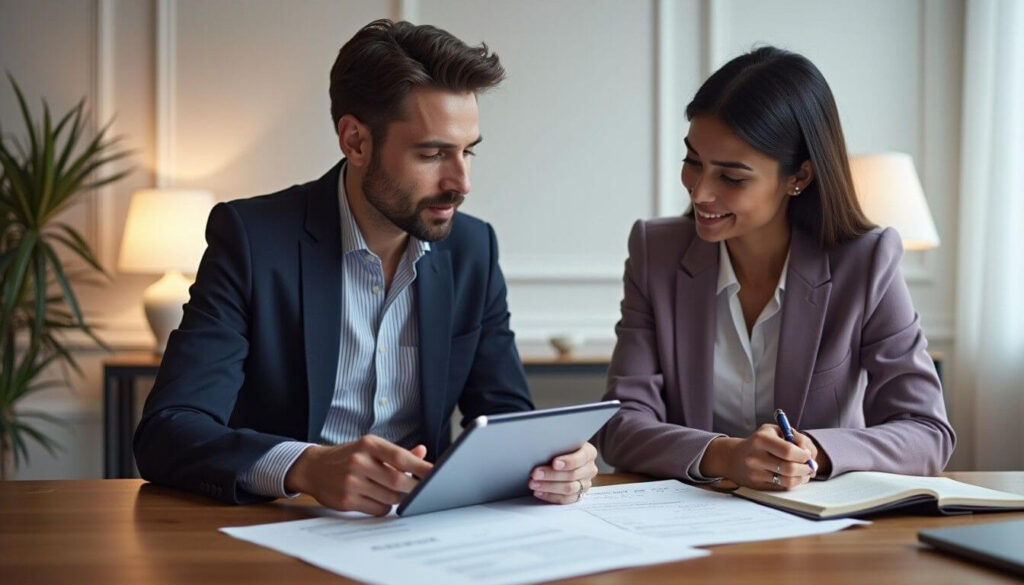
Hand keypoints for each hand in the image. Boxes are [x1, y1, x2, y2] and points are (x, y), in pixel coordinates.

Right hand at [284, 435, 431, 515]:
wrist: (313, 467)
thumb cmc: (348, 456)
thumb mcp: (370, 447)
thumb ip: (396, 452)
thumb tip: (422, 451)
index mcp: (368, 444)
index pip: (400, 456)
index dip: (421, 467)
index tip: (437, 473)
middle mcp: (359, 461)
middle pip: (398, 480)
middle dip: (414, 487)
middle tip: (424, 490)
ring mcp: (351, 482)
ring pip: (390, 497)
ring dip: (400, 498)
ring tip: (397, 492)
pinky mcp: (346, 500)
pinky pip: (378, 509)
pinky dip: (385, 506)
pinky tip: (380, 498)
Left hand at [529, 442, 597, 503]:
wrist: (563, 457)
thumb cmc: (561, 447)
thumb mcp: (562, 442)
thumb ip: (557, 444)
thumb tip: (540, 447)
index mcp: (589, 453)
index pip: (580, 458)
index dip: (568, 462)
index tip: (554, 463)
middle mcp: (589, 469)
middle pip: (572, 475)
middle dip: (551, 475)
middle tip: (535, 474)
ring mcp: (585, 483)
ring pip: (568, 489)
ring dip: (548, 487)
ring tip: (534, 484)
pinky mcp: (577, 495)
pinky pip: (565, 499)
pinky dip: (550, 496)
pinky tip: (539, 492)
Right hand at [699, 424, 816, 489]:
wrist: (734, 457)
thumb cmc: (760, 442)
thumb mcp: (774, 431)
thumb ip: (795, 437)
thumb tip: (810, 455)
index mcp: (760, 439)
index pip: (788, 451)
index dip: (803, 454)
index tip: (807, 454)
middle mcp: (755, 457)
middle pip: (789, 468)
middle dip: (805, 468)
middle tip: (810, 466)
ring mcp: (755, 473)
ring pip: (787, 481)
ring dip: (802, 478)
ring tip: (804, 472)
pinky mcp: (757, 486)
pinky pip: (782, 487)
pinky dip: (793, 483)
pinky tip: (794, 476)